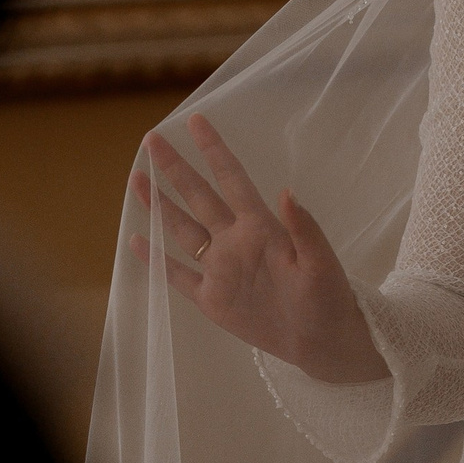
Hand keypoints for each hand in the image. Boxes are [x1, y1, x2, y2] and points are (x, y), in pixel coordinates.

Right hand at [129, 114, 389, 384]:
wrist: (322, 341)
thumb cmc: (328, 297)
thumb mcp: (321, 263)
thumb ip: (304, 228)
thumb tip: (287, 190)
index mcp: (260, 227)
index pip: (231, 179)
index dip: (214, 150)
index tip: (196, 120)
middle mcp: (234, 240)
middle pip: (198, 196)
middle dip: (174, 168)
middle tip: (151, 139)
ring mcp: (220, 269)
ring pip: (181, 230)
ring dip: (158, 205)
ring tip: (135, 178)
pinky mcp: (212, 299)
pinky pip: (178, 275)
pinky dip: (156, 259)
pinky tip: (139, 240)